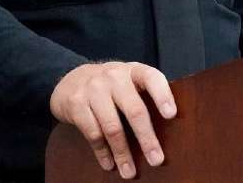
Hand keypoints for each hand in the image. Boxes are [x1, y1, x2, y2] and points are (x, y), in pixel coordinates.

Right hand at [49, 62, 176, 179]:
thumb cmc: (111, 87)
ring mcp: (93, 88)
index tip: (171, 115)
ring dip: (122, 153)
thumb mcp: (129, 83)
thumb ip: (144, 97)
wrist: (71, 80)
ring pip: (112, 127)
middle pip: (134, 110)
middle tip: (156, 160)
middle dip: (146, 138)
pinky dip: (102, 152)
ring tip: (129, 172)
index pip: (151, 77)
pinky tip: (109, 164)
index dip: (162, 95)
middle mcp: (114, 76)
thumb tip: (168, 134)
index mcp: (133, 70)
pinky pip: (93, 133)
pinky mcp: (76, 102)